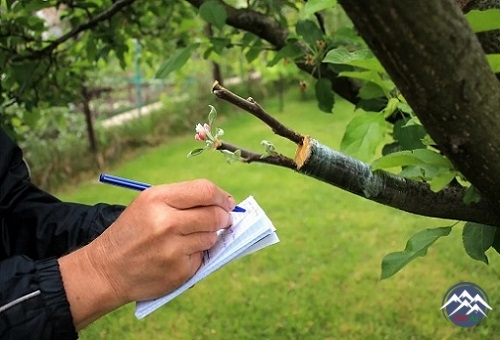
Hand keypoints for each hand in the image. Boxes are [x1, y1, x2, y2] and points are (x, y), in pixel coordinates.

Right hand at [59, 179, 234, 329]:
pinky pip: (202, 257)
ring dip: (209, 236)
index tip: (227, 202)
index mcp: (157, 199)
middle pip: (214, 215)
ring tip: (190, 238)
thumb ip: (183, 199)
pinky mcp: (179, 271)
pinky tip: (179, 255)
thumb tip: (223, 203)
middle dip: (223, 217)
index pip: (205, 191)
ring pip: (211, 237)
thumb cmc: (132, 232)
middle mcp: (165, 223)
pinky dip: (197, 255)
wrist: (106, 270)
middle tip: (223, 219)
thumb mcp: (148, 204)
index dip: (221, 196)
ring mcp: (173, 249)